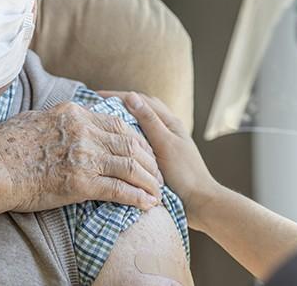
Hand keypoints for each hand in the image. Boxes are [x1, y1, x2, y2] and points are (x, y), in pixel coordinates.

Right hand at [0, 102, 164, 212]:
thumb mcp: (34, 119)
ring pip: (130, 166)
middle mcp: (84, 131)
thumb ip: (57, 121)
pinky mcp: (81, 183)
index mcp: (74, 113)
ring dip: (149, 180)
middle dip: (149, 160)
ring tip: (158, 191)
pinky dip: (137, 197)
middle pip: (129, 143)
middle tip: (158, 172)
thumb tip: (63, 121)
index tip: (144, 150)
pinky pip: (119, 189)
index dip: (136, 138)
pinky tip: (147, 204)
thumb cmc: (3, 146)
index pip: (116, 124)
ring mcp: (84, 156)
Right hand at [99, 91, 219, 219]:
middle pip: (141, 109)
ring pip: (141, 125)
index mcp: (170, 122)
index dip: (119, 96)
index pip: (142, 100)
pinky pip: (141, 140)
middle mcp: (168, 129)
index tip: (97, 96)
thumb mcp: (164, 144)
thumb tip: (131, 96)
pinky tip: (118, 143)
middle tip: (98, 106)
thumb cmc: (184, 173)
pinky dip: (129, 136)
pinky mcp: (161, 157)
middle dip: (120, 105)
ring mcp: (165, 143)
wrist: (199, 201)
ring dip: (125, 119)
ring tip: (105, 121)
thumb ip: (149, 121)